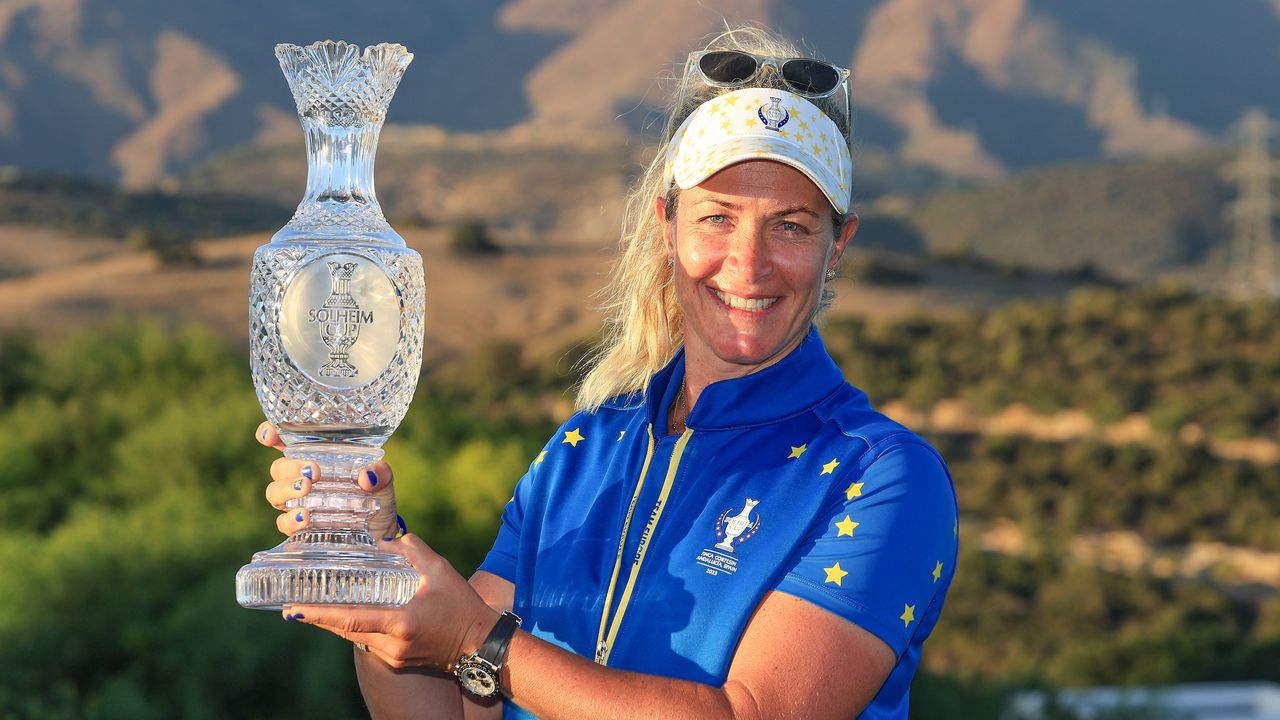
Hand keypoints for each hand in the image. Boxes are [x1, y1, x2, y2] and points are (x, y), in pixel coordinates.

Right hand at [255, 420, 401, 538]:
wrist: (381, 532)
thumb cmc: (376, 497)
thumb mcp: (383, 482)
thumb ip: (381, 474)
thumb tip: (368, 475)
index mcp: (318, 457)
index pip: (287, 441)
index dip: (272, 434)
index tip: (269, 436)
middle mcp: (302, 478)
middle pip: (278, 467)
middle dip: (290, 467)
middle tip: (313, 471)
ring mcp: (298, 502)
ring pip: (274, 492)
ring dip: (287, 489)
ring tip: (307, 489)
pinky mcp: (299, 526)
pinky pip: (283, 522)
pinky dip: (291, 519)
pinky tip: (304, 517)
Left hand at [284, 534, 500, 670]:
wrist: (482, 645)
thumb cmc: (463, 607)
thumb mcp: (441, 571)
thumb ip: (413, 550)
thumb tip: (388, 539)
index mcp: (400, 623)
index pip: (349, 619)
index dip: (319, 614)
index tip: (293, 610)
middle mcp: (392, 644)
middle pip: (345, 631)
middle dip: (319, 618)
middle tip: (293, 607)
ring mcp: (394, 655)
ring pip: (355, 638)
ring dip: (336, 623)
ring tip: (315, 609)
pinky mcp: (398, 661)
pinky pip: (368, 642)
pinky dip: (355, 628)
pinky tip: (349, 616)